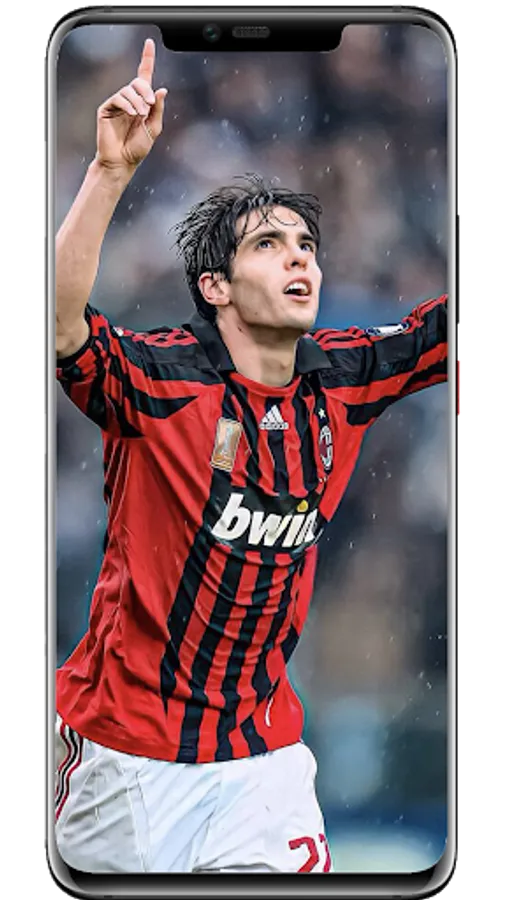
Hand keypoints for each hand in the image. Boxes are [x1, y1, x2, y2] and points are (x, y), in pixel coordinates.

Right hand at [95, 38, 166, 170]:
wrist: (122, 161)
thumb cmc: (138, 148)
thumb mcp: (154, 128)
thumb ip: (158, 109)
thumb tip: (162, 89)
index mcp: (142, 103)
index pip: (144, 76)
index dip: (147, 59)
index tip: (149, 43)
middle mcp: (130, 100)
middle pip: (138, 82)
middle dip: (146, 91)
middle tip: (149, 105)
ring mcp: (117, 104)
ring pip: (129, 90)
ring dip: (138, 101)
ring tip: (141, 115)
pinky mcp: (106, 108)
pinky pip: (118, 98)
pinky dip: (127, 104)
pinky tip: (132, 114)